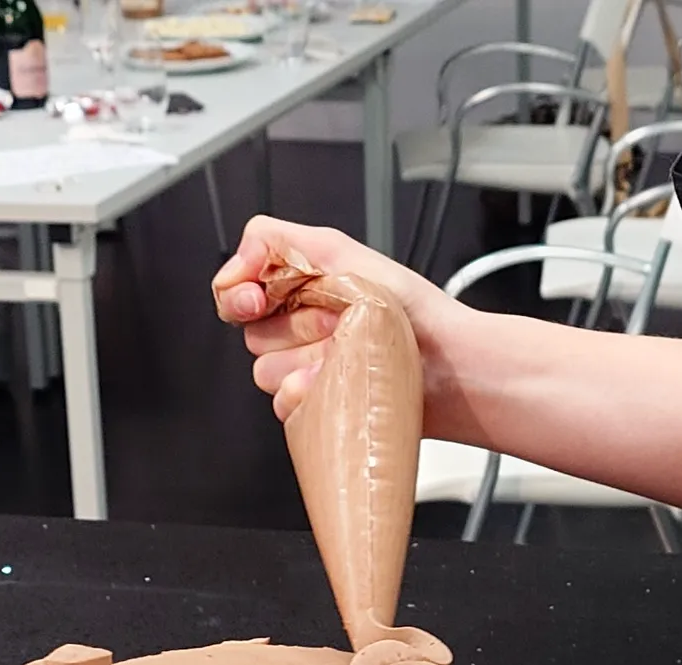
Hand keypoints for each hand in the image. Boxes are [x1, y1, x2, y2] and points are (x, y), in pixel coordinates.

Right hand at [212, 215, 463, 424]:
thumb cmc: (413, 312)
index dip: (237, 294)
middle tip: (338, 321)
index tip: (255, 298)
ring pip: (266, 371)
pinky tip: (340, 384)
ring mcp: (304, 369)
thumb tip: (239, 257)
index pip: (235, 289)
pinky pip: (283, 404)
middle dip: (294, 326)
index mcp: (298, 288)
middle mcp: (296, 329)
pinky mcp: (313, 406)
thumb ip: (280, 242)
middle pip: (252, 332)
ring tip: (348, 353)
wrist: (447, 367)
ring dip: (306, 361)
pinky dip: (310, 394)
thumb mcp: (345, 253)